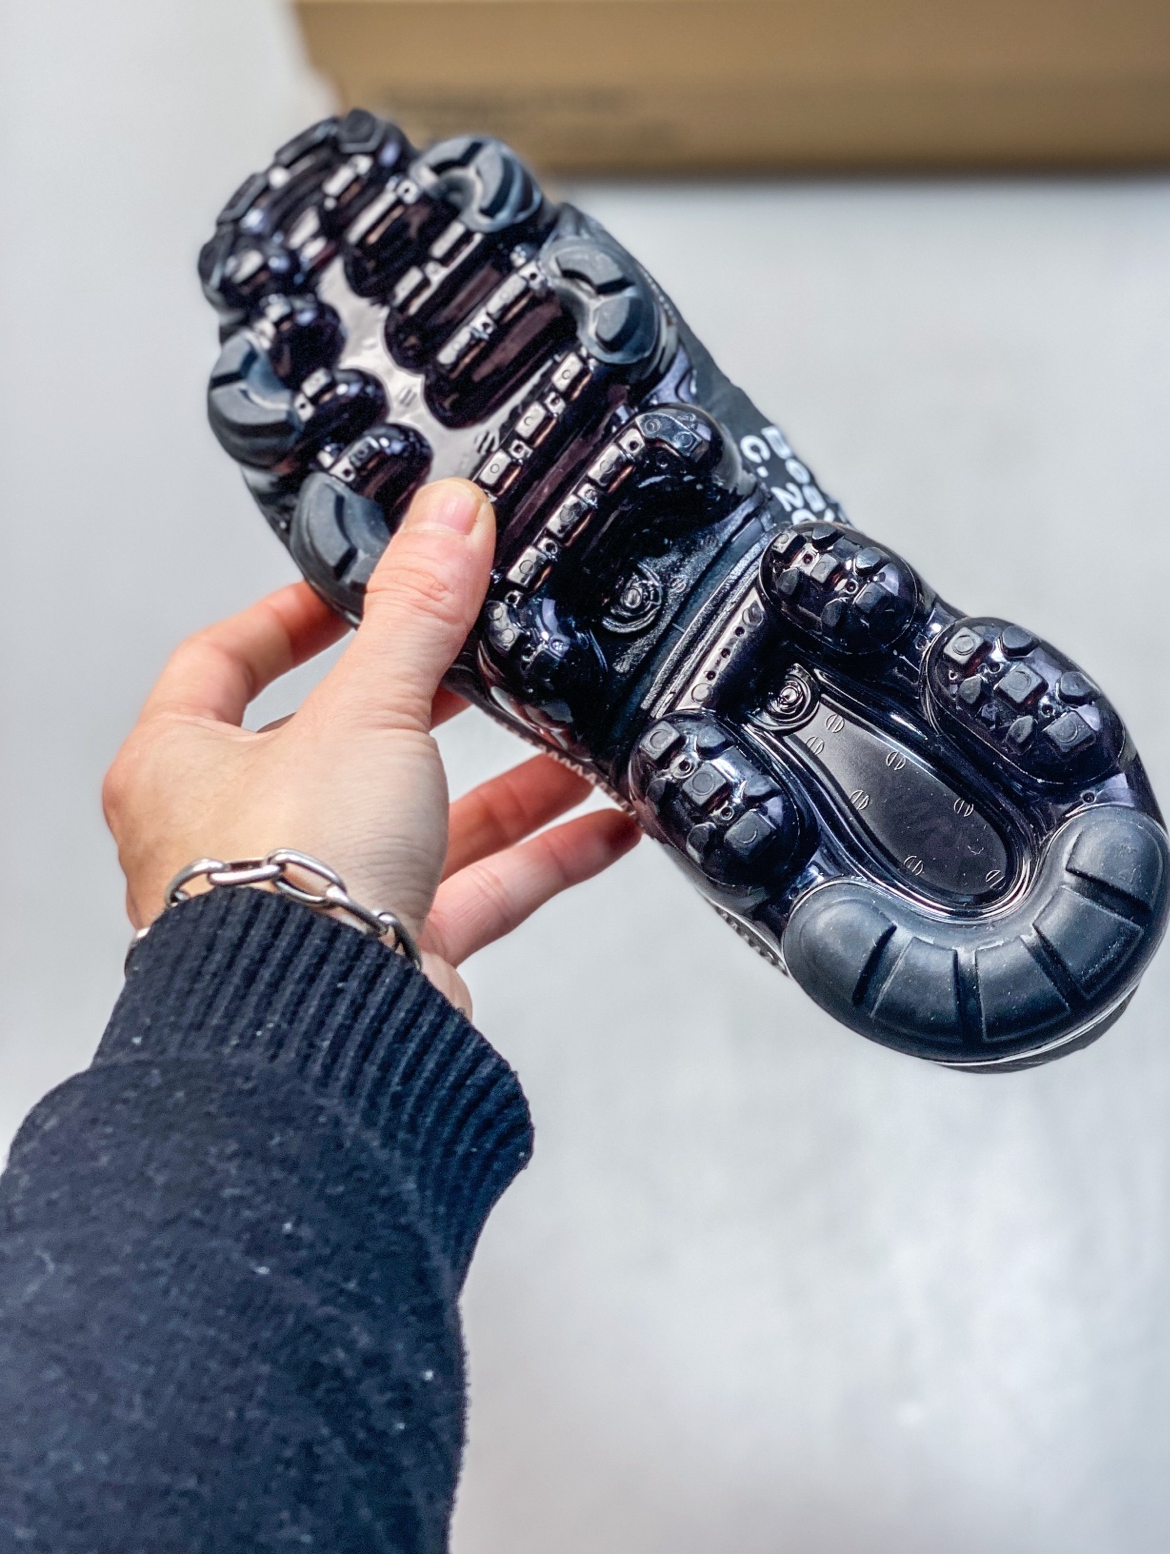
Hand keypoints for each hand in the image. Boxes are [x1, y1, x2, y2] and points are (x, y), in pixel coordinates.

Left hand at [102, 478, 638, 1014]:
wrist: (321, 1035)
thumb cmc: (282, 888)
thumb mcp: (366, 709)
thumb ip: (420, 611)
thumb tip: (450, 518)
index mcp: (183, 767)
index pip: (224, 662)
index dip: (290, 615)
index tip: (354, 587)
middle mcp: (238, 837)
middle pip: (340, 743)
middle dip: (426, 704)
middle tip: (479, 658)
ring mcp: (316, 899)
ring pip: (421, 821)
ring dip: (503, 783)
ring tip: (571, 738)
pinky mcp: (387, 953)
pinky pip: (475, 890)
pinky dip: (541, 857)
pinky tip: (602, 824)